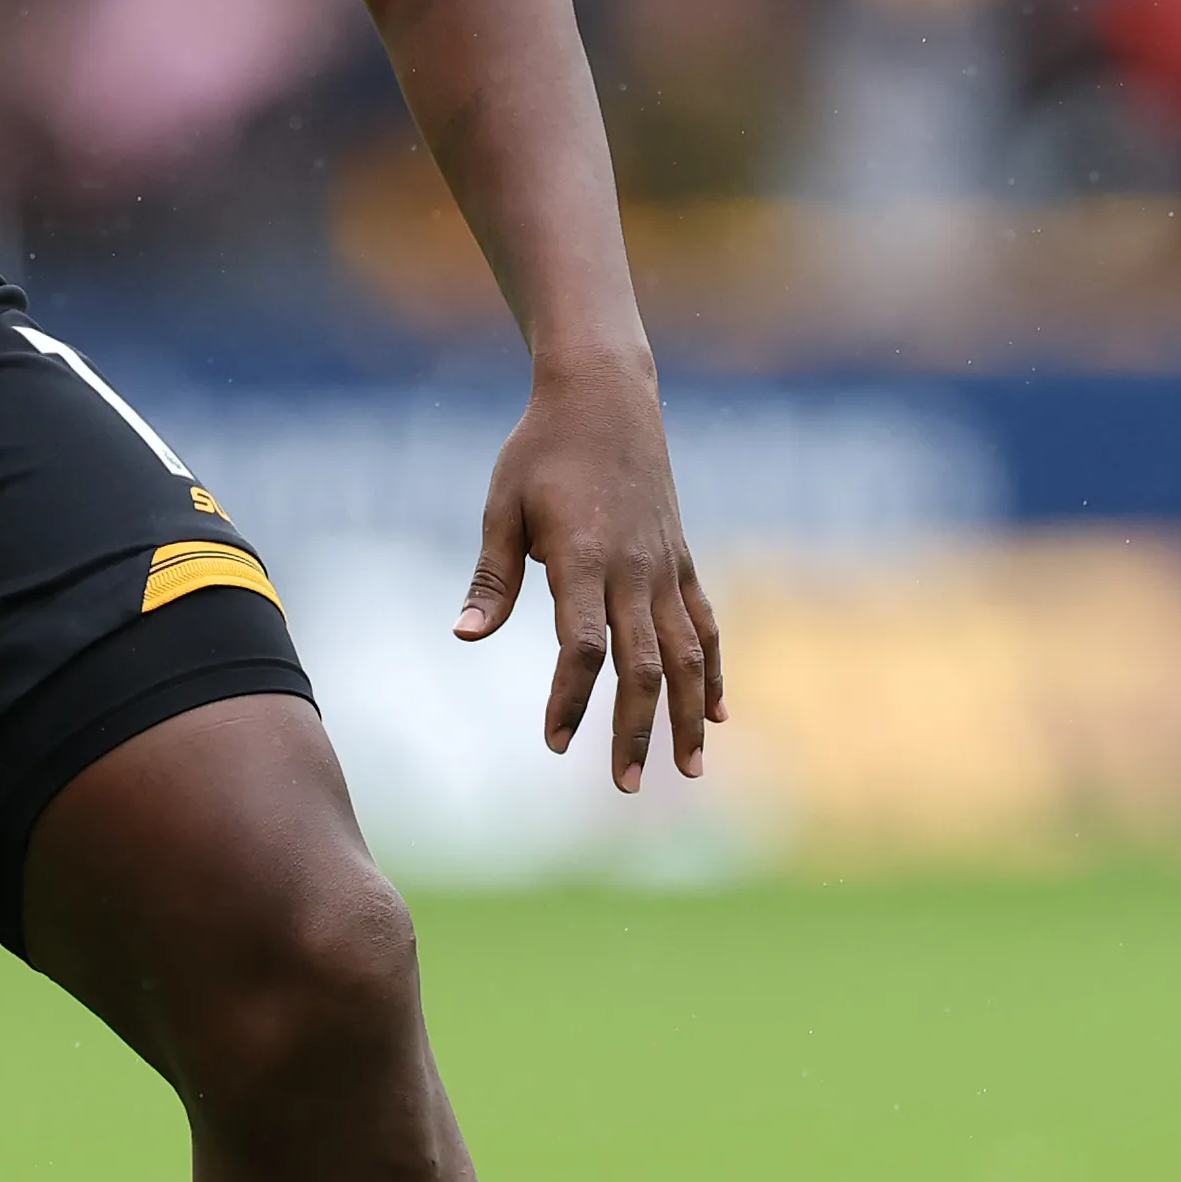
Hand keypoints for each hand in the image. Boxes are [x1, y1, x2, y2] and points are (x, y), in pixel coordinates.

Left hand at [454, 350, 723, 790]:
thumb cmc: (540, 450)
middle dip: (636, 730)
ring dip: (689, 715)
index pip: (582, 647)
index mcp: (584, 558)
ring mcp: (666, 567)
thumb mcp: (502, 506)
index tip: (556, 743)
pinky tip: (718, 714)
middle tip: (627, 786)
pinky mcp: (682, 560)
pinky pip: (705, 625)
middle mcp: (634, 570)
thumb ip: (491, 578)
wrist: (604, 395)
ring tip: (689, 771)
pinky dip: (713, 671)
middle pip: (643, 665)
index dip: (571, 699)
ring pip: (687, 654)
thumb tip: (463, 636)